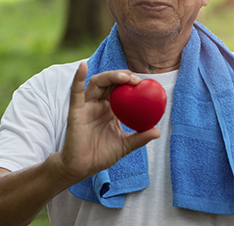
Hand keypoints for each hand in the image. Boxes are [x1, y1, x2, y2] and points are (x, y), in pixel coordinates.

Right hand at [57, 62, 160, 181]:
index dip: (133, 81)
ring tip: (125, 77)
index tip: (148, 81)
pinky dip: (78, 77)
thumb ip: (140, 138)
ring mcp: (86, 105)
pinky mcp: (75, 110)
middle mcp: (99, 103)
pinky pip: (75, 92)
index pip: (122, 89)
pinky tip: (83, 66)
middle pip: (111, 82)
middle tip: (137, 80)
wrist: (83, 167)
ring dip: (111, 76)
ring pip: (97, 83)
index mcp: (111, 109)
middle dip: (124, 76)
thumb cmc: (102, 155)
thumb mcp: (125, 145)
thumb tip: (158, 131)